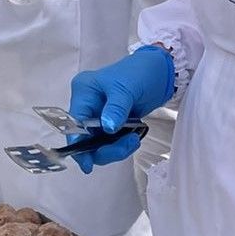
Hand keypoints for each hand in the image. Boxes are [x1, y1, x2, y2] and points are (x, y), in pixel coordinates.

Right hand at [66, 46, 174, 171]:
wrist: (160, 72)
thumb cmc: (141, 72)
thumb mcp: (127, 88)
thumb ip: (116, 109)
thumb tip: (107, 128)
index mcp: (84, 92)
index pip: (74, 123)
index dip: (78, 144)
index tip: (88, 164)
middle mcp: (87, 105)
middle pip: (85, 139)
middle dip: (105, 149)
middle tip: (128, 145)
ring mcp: (99, 116)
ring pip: (98, 144)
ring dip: (116, 149)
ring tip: (134, 140)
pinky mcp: (111, 123)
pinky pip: (110, 142)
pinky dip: (121, 145)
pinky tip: (133, 138)